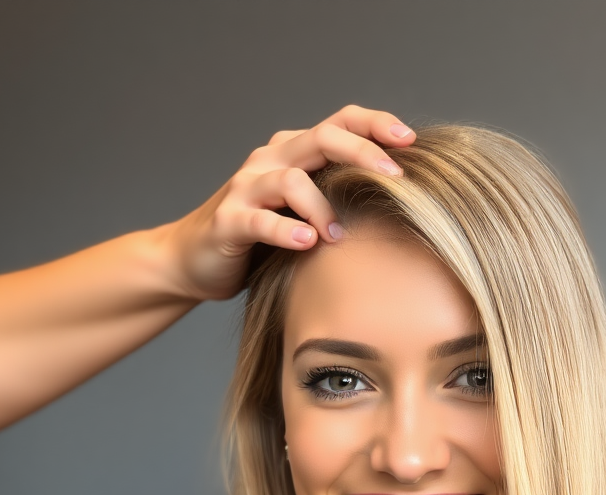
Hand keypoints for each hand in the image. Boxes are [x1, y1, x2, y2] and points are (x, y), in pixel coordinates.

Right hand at [162, 105, 415, 301]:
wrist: (195, 260)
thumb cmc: (261, 240)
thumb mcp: (307, 215)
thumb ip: (340, 202)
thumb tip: (405, 208)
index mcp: (295, 154)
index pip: (340, 123)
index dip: (375, 125)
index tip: (411, 141)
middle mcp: (270, 160)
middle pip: (322, 139)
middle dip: (362, 153)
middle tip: (396, 176)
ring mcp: (246, 188)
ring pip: (291, 180)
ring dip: (321, 206)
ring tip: (339, 235)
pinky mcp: (228, 221)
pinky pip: (259, 219)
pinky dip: (284, 229)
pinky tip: (306, 243)